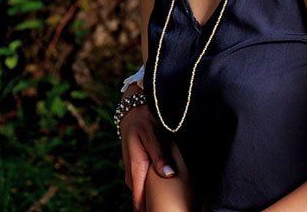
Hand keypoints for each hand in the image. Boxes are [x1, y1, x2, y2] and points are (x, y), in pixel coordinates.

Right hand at [120, 92, 174, 210]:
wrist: (134, 106)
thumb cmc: (144, 119)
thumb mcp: (152, 135)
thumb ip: (160, 156)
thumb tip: (168, 175)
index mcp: (136, 168)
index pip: (139, 199)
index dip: (149, 209)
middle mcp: (133, 172)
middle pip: (142, 198)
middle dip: (153, 205)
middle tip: (172, 208)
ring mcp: (135, 169)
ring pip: (143, 190)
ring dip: (153, 197)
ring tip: (169, 204)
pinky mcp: (139, 164)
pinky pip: (145, 181)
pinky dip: (153, 187)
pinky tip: (167, 187)